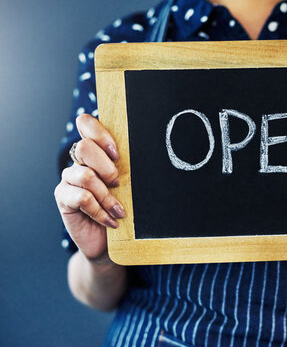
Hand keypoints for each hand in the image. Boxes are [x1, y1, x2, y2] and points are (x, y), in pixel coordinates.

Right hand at [54, 114, 124, 264]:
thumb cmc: (122, 208)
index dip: (100, 134)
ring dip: (107, 196)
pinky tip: (111, 221)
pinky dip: (101, 211)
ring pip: (85, 175)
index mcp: (96, 151)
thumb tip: (145, 156)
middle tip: (119, 184)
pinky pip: (82, 198)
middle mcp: (79, 161)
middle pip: (85, 147)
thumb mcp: (129, 186)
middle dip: (107, 167)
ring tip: (120, 211)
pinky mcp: (63, 198)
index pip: (86, 124)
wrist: (110, 241)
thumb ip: (128, 169)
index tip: (117, 154)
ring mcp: (69, 179)